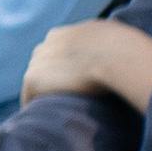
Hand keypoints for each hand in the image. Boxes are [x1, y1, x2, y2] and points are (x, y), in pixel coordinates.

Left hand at [23, 20, 151, 116]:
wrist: (114, 55)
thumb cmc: (122, 47)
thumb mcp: (110, 36)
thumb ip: (104, 43)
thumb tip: (121, 49)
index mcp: (63, 33)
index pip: (55, 50)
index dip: (61, 66)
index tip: (68, 79)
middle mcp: (46, 44)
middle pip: (41, 64)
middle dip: (49, 77)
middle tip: (60, 97)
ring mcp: (38, 60)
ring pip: (35, 78)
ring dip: (42, 92)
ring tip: (49, 109)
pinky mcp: (34, 78)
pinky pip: (28, 94)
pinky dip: (32, 105)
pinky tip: (38, 117)